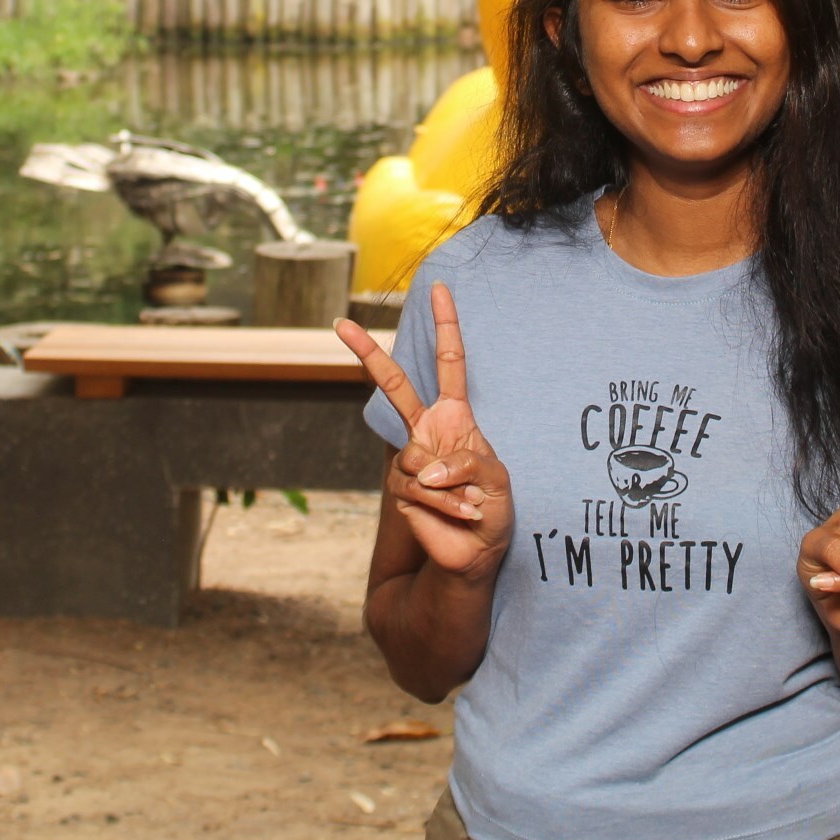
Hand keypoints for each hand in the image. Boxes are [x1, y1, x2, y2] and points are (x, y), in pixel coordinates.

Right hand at [337, 282, 513, 581]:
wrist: (476, 552)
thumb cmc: (493, 509)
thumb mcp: (498, 479)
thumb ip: (467, 462)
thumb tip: (423, 467)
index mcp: (455, 417)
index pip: (450, 364)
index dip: (447, 326)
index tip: (441, 288)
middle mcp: (427, 432)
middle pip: (395, 385)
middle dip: (367, 353)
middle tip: (340, 323)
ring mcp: (411, 460)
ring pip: (418, 459)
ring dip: (453, 488)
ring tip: (471, 505)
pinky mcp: (401, 489)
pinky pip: (418, 488)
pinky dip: (444, 504)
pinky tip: (459, 514)